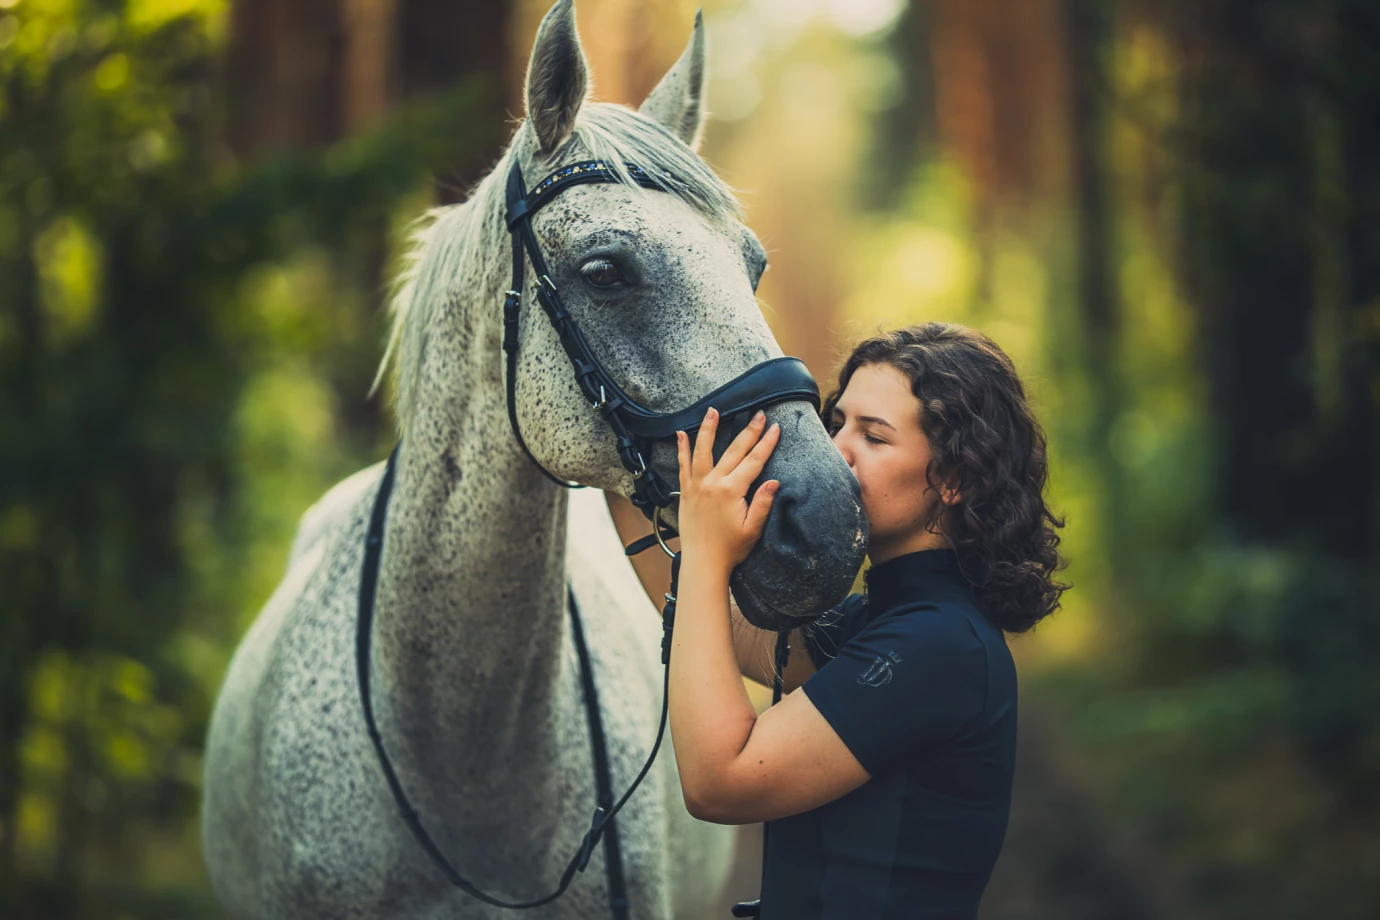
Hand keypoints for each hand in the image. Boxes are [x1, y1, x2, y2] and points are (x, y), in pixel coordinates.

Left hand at [675, 407, 780, 569]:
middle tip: (759, 414)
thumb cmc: (730, 549)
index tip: (775, 428)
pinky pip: (683, 465)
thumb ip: (762, 503)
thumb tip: (773, 481)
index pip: (754, 461)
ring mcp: (697, 485)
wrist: (703, 562)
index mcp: (732, 491)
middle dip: (749, 431)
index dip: (766, 444)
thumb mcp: (752, 529)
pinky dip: (682, 449)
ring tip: (713, 410)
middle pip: (734, 451)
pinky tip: (680, 434)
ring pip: (703, 450)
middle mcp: (713, 483)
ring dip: (709, 429)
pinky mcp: (686, 491)